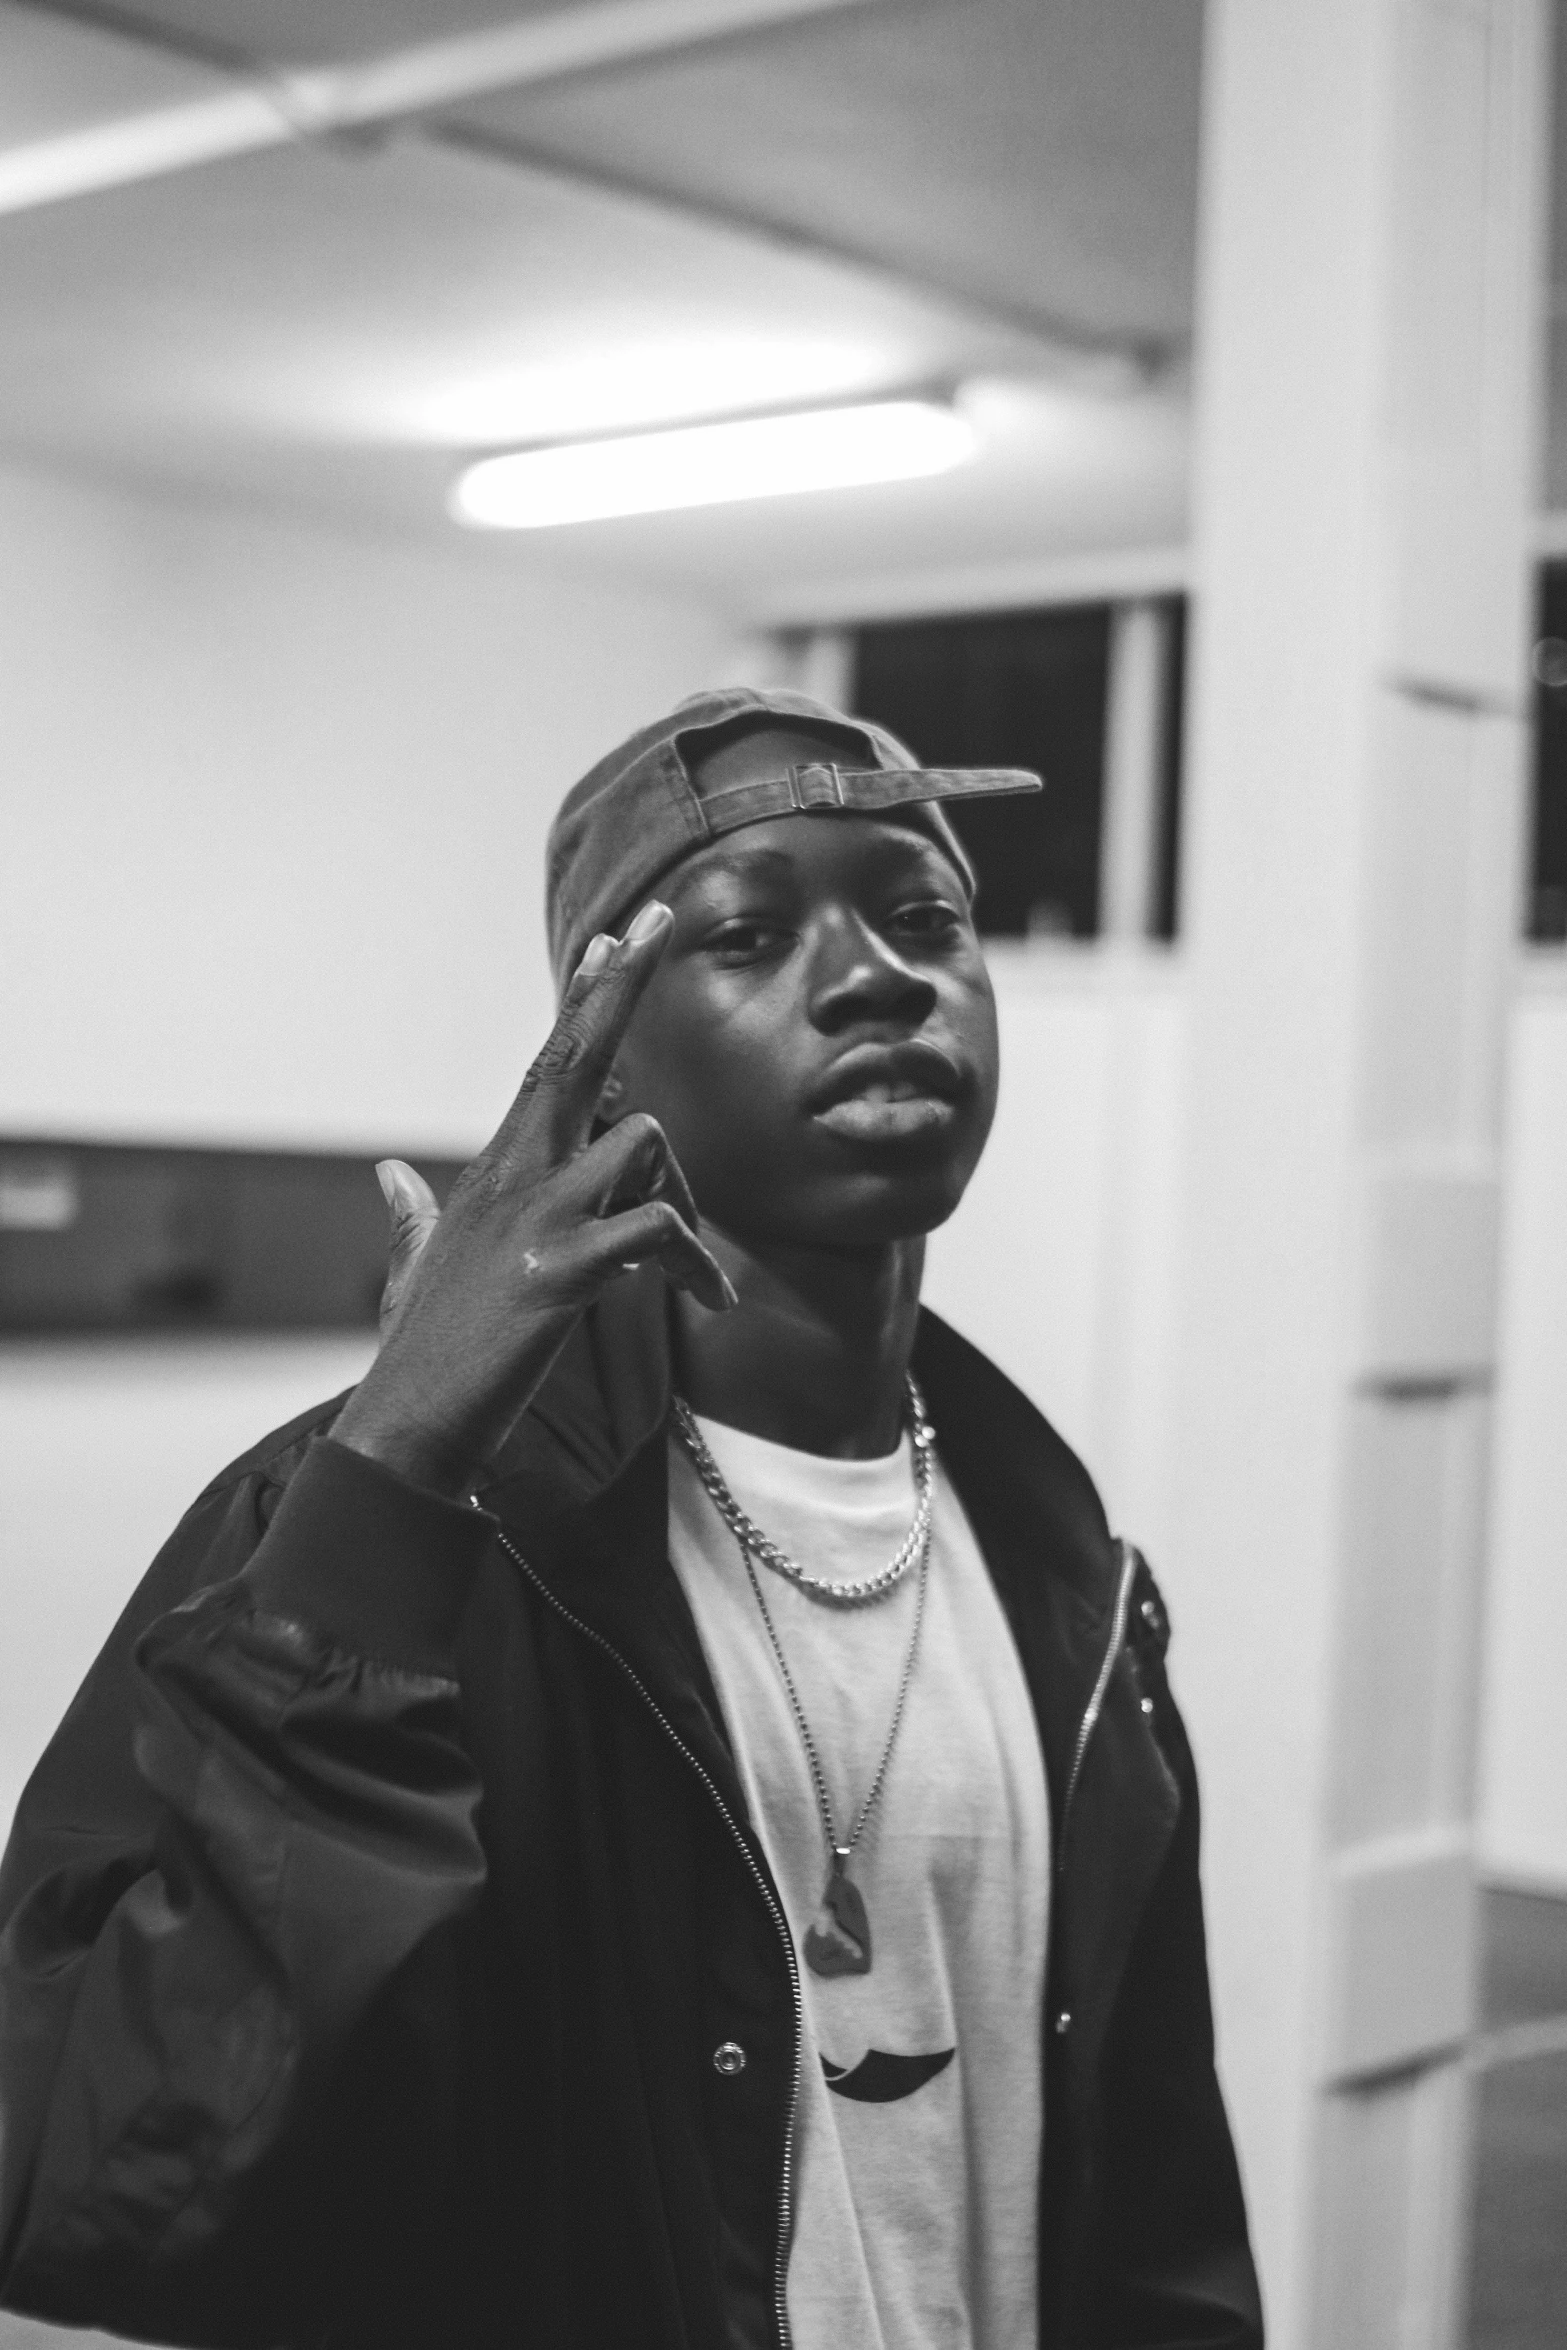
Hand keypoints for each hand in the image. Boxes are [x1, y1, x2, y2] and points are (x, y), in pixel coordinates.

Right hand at [332, 903, 732, 1494]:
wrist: (409, 1429)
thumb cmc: (425, 1353)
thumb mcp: (418, 1269)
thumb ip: (411, 1217)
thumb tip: (389, 1174)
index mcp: (496, 1172)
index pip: (547, 1065)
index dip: (582, 1002)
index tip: (612, 941)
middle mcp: (514, 1176)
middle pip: (574, 1056)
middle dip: (619, 989)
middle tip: (657, 921)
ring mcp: (537, 1220)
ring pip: (643, 1141)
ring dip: (689, 1200)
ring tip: (695, 1276)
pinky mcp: (559, 1274)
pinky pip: (654, 1232)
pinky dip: (695, 1263)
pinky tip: (708, 1303)